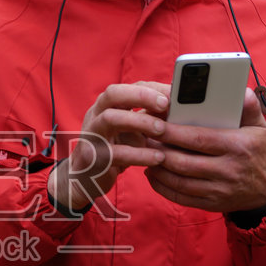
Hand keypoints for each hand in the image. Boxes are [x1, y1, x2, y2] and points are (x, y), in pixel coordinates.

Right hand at [47, 81, 171, 210]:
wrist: (85, 178)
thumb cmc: (115, 149)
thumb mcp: (131, 130)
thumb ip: (148, 117)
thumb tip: (180, 109)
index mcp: (106, 105)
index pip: (126, 87)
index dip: (150, 88)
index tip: (173, 94)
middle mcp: (96, 115)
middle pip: (113, 94)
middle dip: (140, 95)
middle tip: (165, 105)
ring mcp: (92, 135)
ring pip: (110, 119)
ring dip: (139, 122)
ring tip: (162, 130)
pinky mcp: (93, 158)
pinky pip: (116, 152)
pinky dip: (140, 154)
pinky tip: (158, 158)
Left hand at [145, 87, 265, 212]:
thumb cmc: (259, 152)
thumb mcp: (260, 128)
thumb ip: (250, 107)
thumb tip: (241, 91)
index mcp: (237, 147)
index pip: (198, 139)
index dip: (173, 133)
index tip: (155, 124)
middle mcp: (227, 170)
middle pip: (184, 162)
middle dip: (159, 150)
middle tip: (143, 138)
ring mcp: (218, 190)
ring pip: (179, 181)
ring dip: (157, 169)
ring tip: (144, 154)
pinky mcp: (211, 204)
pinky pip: (181, 197)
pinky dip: (162, 187)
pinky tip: (152, 174)